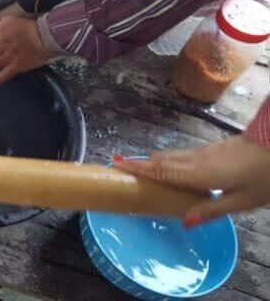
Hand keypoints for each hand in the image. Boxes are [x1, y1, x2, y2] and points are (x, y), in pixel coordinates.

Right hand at [113, 137, 269, 225]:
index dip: (138, 168)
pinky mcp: (211, 150)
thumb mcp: (241, 201)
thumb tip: (184, 221)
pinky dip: (167, 160)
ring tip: (137, 167)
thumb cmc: (262, 177)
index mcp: (199, 174)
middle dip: (139, 164)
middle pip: (161, 161)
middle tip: (118, 167)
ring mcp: (203, 152)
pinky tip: (168, 166)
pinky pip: (181, 155)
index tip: (116, 164)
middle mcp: (196, 160)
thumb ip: (211, 209)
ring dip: (152, 161)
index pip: (161, 171)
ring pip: (171, 156)